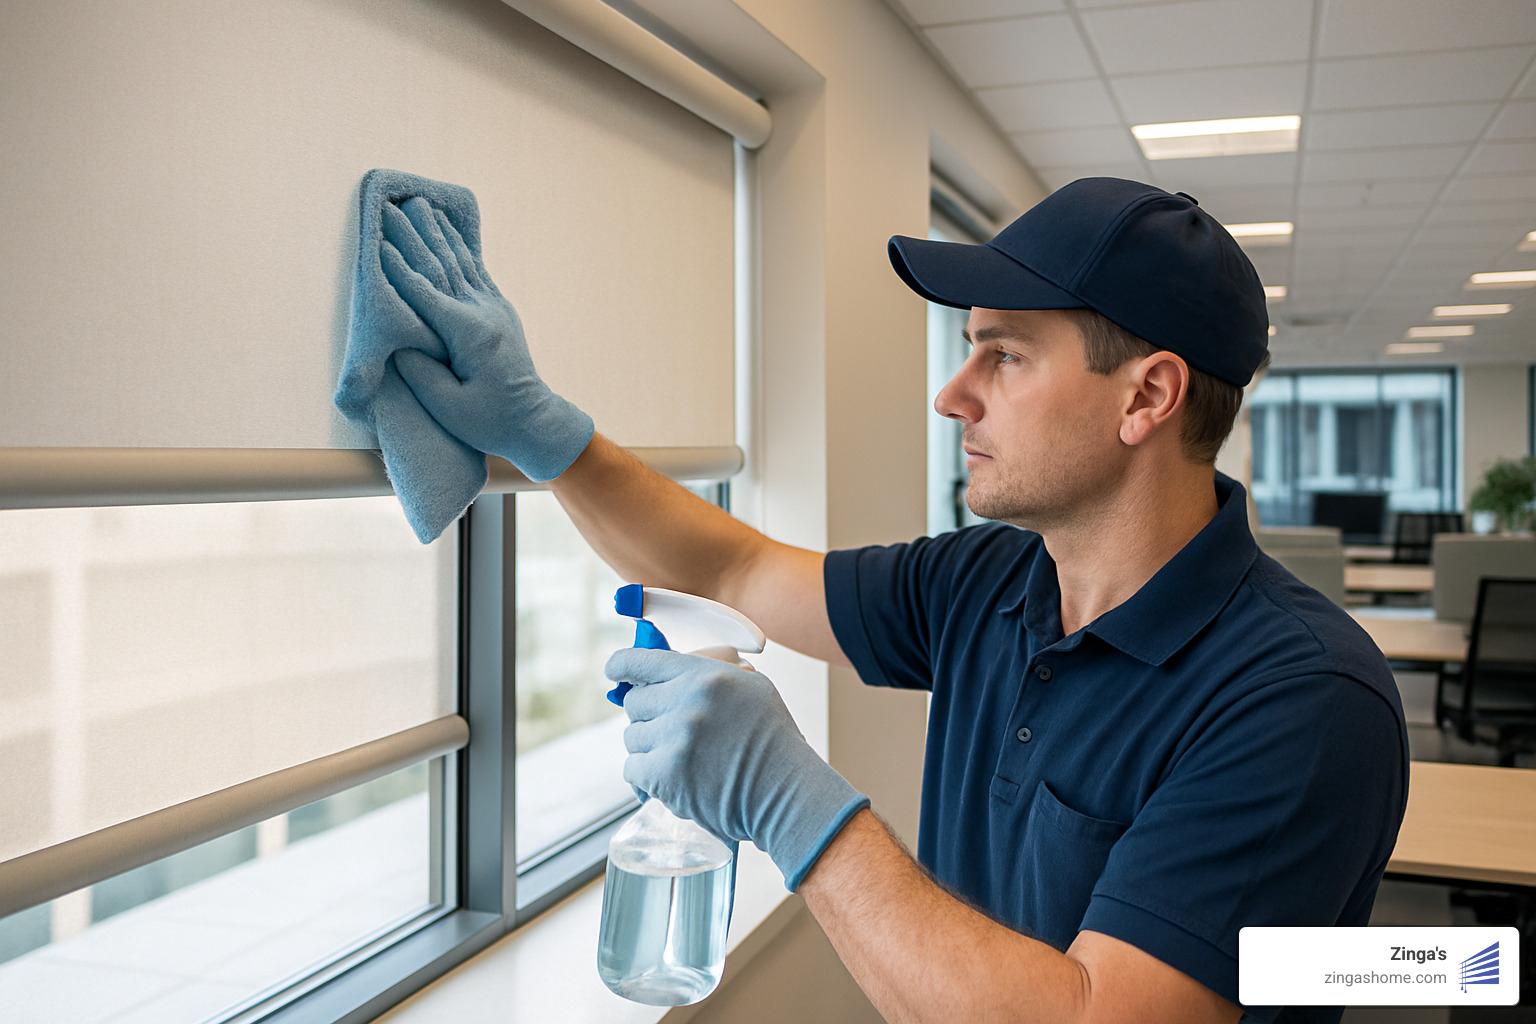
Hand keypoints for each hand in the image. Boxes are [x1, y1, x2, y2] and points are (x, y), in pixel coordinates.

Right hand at [379, 197, 593, 481]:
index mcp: (470, 334)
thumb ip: (421, 371)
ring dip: (436, 232)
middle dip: (414, 235)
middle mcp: (484, 313)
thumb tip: (398, 340)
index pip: (425, 293)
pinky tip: (449, 229)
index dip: (398, 267)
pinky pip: (475, 270)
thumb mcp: (449, 407)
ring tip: (419, 204)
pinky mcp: (498, 310)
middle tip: (391, 205)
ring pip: (459, 261)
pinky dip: (460, 247)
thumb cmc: (490, 422)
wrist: (534, 422)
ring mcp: (494, 308)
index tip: (376, 240)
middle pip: (441, 267)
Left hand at [605, 648, 870, 890]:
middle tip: (672, 732)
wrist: (787, 793)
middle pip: (635, 703)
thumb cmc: (774, 742)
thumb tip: (667, 675)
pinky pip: (633, 769)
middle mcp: (686, 702)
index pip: (644, 661)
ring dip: (649, 749)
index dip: (623, 666)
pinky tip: (669, 780)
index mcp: (705, 676)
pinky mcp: (666, 774)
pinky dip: (646, 777)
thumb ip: (709, 675)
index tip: (613, 671)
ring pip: (632, 737)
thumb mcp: (751, 688)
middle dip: (649, 717)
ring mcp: (675, 738)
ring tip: (682, 759)